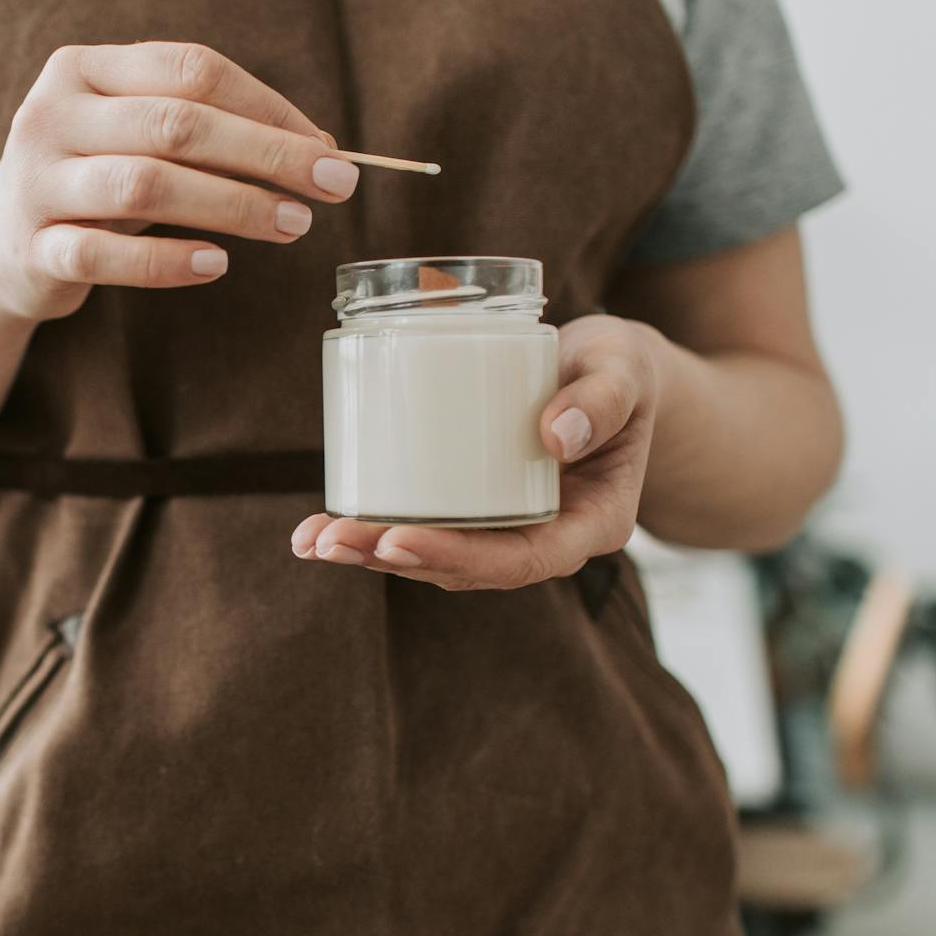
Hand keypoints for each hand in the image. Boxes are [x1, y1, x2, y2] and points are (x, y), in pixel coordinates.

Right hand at [0, 42, 359, 320]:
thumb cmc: (95, 183)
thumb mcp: (139, 141)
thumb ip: (212, 134)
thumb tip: (322, 150)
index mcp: (84, 68)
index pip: (192, 70)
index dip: (268, 106)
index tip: (328, 148)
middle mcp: (52, 115)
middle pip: (177, 124)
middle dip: (267, 154)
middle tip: (333, 186)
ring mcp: (36, 183)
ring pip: (145, 185)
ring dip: (232, 205)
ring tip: (292, 225)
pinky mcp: (31, 249)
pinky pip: (104, 255)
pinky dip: (167, 261)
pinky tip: (217, 264)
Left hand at [291, 315, 665, 589]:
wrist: (609, 370)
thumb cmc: (620, 368)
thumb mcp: (624, 369)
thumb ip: (604, 397)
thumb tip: (557, 435)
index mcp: (591, 523)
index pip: (522, 560)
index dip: (457, 558)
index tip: (396, 540)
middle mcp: (545, 536)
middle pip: (466, 567)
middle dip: (393, 557)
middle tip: (331, 541)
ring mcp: (507, 524)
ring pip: (437, 553)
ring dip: (371, 551)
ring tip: (310, 540)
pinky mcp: (475, 502)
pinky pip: (425, 523)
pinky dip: (374, 526)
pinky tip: (319, 525)